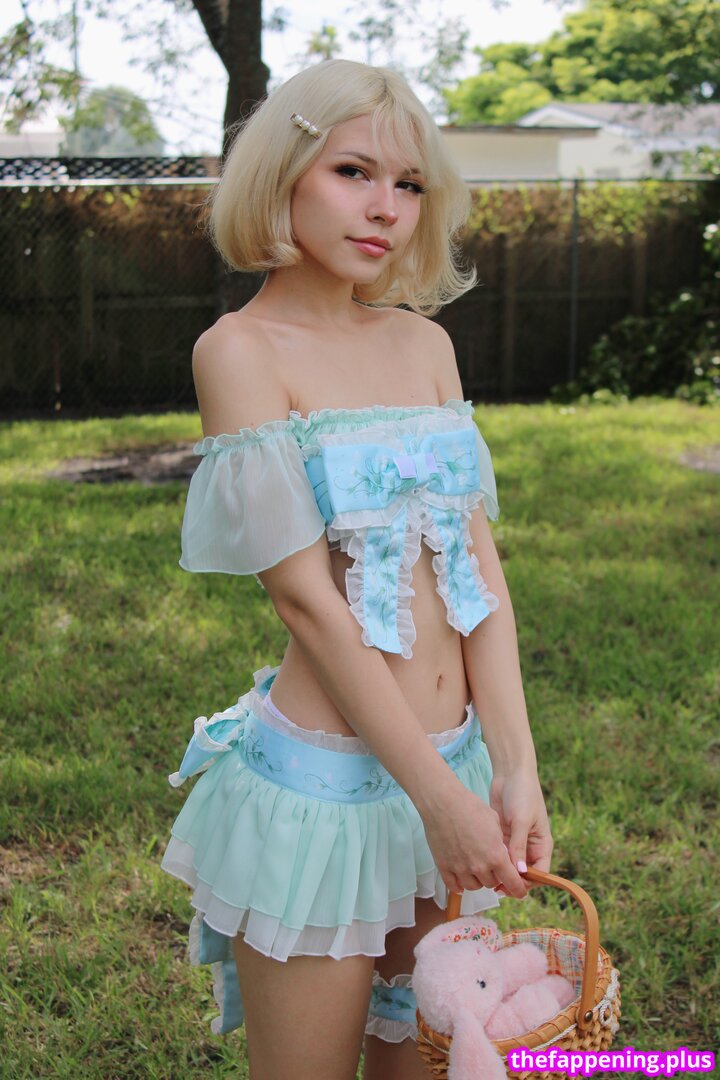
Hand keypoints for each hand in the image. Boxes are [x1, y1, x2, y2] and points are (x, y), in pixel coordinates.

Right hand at [419, 780, 528, 899]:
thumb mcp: (494, 822)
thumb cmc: (470, 807)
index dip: (518, 889)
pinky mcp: (444, 866)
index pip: (512, 882)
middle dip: (495, 876)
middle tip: (492, 865)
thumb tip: (501, 854)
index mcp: (496, 856)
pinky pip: (454, 886)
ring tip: (476, 869)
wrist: (444, 802)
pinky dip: (459, 885)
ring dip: (478, 880)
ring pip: (474, 886)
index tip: (520, 891)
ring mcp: (460, 868)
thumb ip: (500, 844)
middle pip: (492, 883)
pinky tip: (461, 879)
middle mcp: (479, 866)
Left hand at [489, 766, 552, 893]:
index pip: (540, 873)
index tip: (512, 886)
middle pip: (523, 873)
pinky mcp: (503, 835)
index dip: (528, 883)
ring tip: (487, 876)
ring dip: (500, 871)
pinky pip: (499, 853)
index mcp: (542, 845)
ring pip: (509, 865)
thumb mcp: (521, 821)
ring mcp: (516, 841)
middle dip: (512, 880)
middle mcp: (530, 846)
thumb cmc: (523, 794)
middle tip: (496, 885)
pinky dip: (493, 859)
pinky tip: (482, 862)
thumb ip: (519, 846)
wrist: (510, 773)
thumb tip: (518, 873)